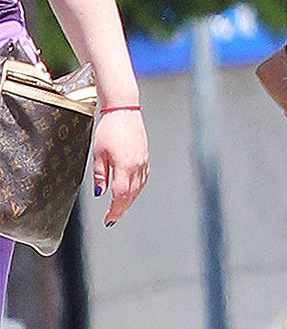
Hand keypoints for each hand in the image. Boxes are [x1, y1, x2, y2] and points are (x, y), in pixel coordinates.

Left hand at [93, 109, 148, 226]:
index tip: (108, 219)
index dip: (115, 210)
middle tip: (113, 218)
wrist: (123, 109)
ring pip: (139, 188)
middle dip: (122, 208)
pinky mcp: (146, 156)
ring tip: (120, 207)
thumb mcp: (99, 153)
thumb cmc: (110, 128)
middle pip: (131, 194)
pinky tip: (130, 191)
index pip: (120, 195)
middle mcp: (138, 165)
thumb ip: (100, 175)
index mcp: (125, 166)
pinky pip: (143, 178)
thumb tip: (100, 192)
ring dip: (129, 200)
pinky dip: (136, 188)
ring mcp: (144, 161)